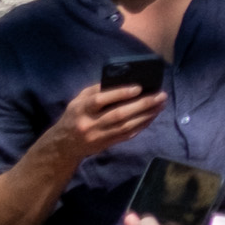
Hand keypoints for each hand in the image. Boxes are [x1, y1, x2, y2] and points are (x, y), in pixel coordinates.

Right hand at [49, 77, 168, 163]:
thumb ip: (96, 91)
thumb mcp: (79, 100)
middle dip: (142, 104)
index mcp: (81, 109)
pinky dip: (141, 125)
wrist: (64, 145)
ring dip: (147, 115)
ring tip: (161, 104)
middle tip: (160, 95)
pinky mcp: (106, 144)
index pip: (100, 100)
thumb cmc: (75, 116)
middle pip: (119, 114)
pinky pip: (127, 135)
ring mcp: (98, 136)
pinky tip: (152, 116)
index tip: (139, 87)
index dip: (120, 93)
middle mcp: (89, 123)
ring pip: (126, 126)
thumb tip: (123, 80)